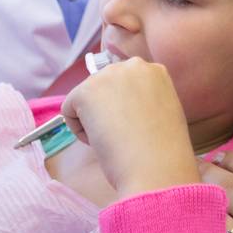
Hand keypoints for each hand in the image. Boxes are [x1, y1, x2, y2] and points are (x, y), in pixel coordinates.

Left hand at [61, 57, 199, 197]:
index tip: (133, 128)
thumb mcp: (162, 113)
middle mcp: (132, 65)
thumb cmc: (163, 151)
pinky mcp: (86, 91)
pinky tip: (101, 141)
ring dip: (94, 120)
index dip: (125, 108)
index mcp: (155, 71)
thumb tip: (120, 107)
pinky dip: (79, 131)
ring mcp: (109, 75)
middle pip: (103, 88)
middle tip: (122, 135)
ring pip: (86, 98)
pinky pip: (69, 110)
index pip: (124, 84)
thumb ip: (145, 100)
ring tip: (115, 140)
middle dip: (107, 111)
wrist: (157, 167)